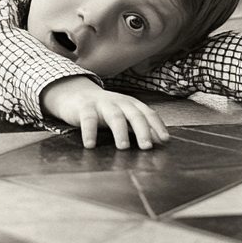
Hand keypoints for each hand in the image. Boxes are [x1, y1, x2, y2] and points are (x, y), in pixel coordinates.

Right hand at [40, 75, 169, 149]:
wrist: (76, 94)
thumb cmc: (104, 110)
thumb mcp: (124, 116)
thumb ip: (139, 127)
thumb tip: (161, 141)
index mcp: (131, 104)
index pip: (148, 113)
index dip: (157, 126)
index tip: (165, 141)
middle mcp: (119, 102)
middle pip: (134, 114)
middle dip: (142, 130)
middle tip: (147, 147)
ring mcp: (102, 104)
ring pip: (115, 116)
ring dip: (120, 132)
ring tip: (123, 147)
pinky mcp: (85, 107)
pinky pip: (88, 119)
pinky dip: (89, 132)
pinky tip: (90, 145)